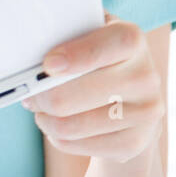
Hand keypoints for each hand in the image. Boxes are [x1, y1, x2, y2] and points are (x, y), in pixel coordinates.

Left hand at [20, 12, 165, 163]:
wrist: (135, 101)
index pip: (110, 44)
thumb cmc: (99, 61)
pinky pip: (75, 145)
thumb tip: (33, 40)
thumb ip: (67, 31)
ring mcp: (144, 113)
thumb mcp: (89, 35)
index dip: (76, 55)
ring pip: (68, 125)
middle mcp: (145, 76)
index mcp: (132, 41)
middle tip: (31, 95)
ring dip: (45, 120)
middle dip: (41, 97)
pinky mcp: (134, 142)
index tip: (48, 64)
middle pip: (70, 97)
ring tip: (42, 111)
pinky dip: (57, 138)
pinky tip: (59, 126)